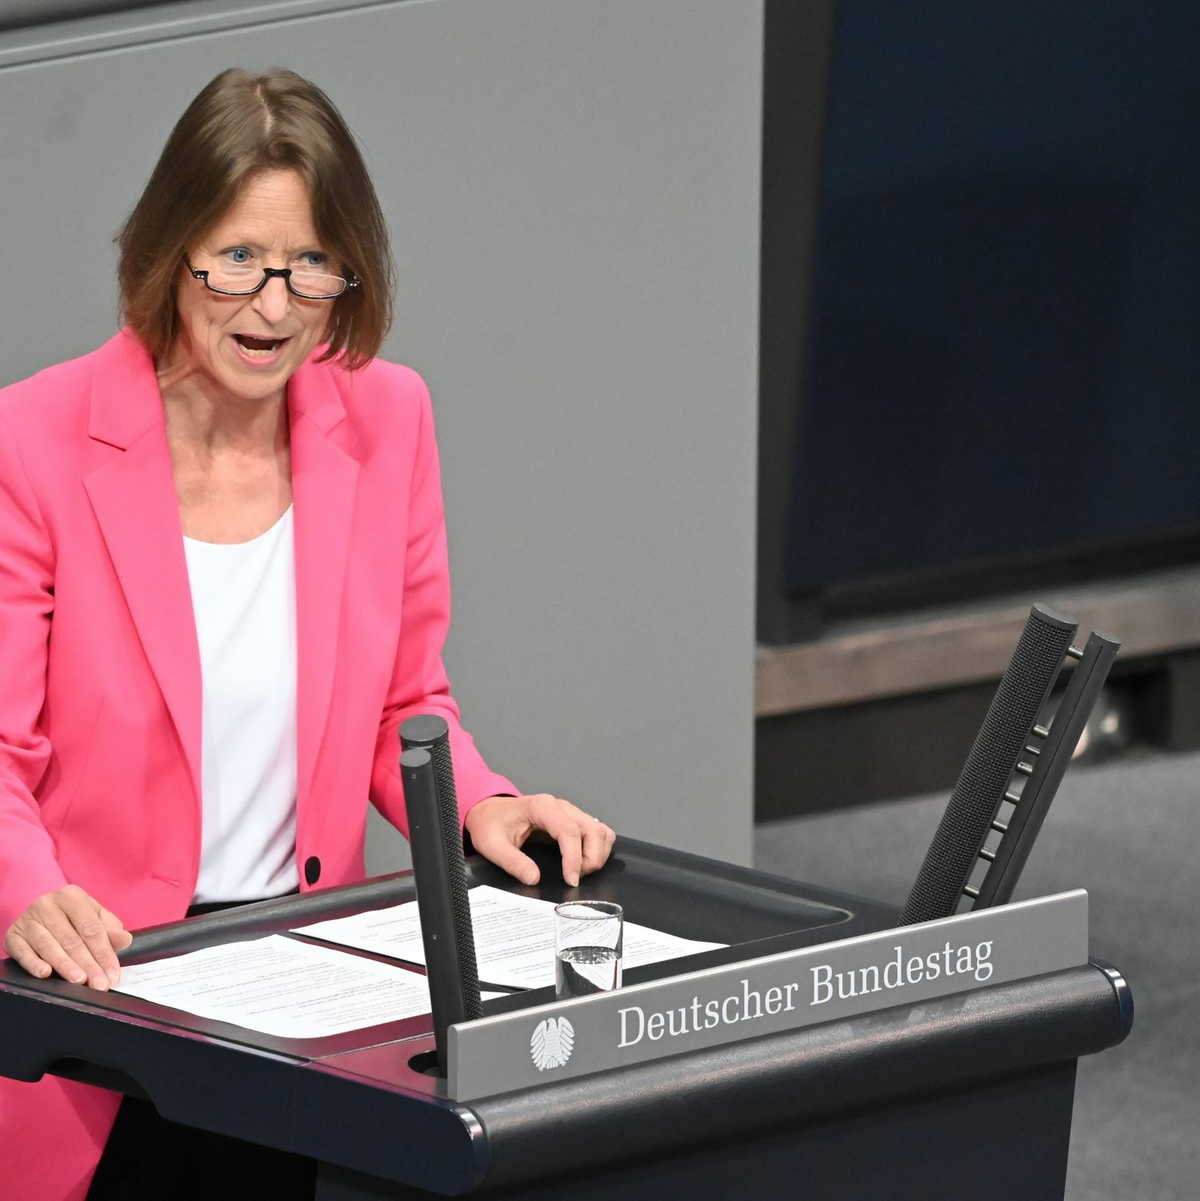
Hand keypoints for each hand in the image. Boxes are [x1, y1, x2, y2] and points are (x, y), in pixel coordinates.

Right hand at [4, 885, 132, 989]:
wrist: (40, 916)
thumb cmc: (73, 919)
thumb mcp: (96, 919)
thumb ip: (111, 931)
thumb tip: (125, 940)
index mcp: (72, 896)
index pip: (92, 929)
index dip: (104, 953)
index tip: (112, 974)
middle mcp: (48, 904)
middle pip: (72, 940)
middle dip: (88, 964)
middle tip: (98, 983)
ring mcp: (28, 919)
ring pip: (49, 946)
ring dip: (65, 966)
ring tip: (79, 980)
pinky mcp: (13, 935)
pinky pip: (23, 952)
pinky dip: (34, 963)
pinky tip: (45, 973)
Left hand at [465, 794, 615, 887]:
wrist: (490, 811)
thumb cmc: (491, 823)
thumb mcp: (493, 845)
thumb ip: (513, 862)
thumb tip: (534, 878)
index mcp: (542, 807)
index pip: (569, 831)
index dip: (574, 858)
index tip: (571, 879)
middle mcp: (560, 807)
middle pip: (593, 830)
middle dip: (591, 858)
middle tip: (575, 878)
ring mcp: (569, 812)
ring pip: (600, 830)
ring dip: (597, 854)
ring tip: (579, 871)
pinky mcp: (573, 820)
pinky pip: (597, 831)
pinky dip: (598, 848)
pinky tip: (583, 862)